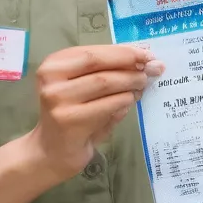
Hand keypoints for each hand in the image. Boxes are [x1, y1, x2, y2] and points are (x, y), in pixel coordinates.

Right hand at [32, 45, 163, 181]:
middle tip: (151, 67)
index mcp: (53, 65)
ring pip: (104, 82)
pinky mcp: (70, 120)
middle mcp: (51, 79)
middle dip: (128, 62)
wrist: (53, 151)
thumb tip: (143, 57)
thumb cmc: (73, 114)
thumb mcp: (83, 86)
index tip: (146, 52)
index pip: (92, 51)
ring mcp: (58, 100)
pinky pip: (108, 104)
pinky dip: (125, 99)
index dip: (122, 51)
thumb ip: (107, 71)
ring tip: (142, 84)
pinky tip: (132, 99)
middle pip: (97, 62)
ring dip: (130, 81)